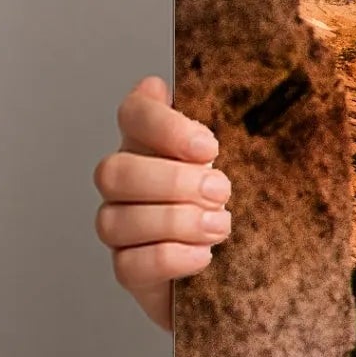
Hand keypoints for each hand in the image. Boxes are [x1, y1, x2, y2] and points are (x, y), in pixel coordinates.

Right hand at [93, 74, 231, 330]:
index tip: (210, 147)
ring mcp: (121, 228)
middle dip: (172, 182)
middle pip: (114, 172)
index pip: (133, 114)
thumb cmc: (234, 201)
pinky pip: (130, 264)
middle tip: (221, 191)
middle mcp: (126, 183)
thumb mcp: (241, 159)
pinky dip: (171, 257)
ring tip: (219, 226)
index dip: (162, 125)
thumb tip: (161, 86)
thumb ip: (215, 126)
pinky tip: (204, 255)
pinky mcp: (129, 270)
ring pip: (114, 221)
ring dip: (175, 222)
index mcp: (150, 144)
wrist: (240, 264)